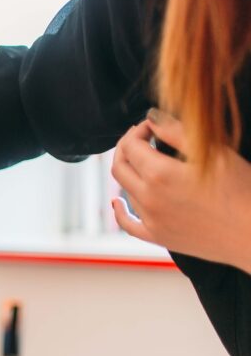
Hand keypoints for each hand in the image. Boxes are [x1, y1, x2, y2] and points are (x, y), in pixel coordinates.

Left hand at [110, 112, 250, 273]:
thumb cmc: (242, 191)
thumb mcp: (214, 152)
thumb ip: (177, 131)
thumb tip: (151, 118)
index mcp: (159, 174)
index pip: (130, 145)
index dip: (137, 131)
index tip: (149, 126)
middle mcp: (148, 198)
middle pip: (120, 167)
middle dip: (126, 147)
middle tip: (140, 139)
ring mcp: (151, 220)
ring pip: (125, 190)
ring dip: (131, 173)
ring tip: (145, 162)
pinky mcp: (158, 237)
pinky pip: (128, 224)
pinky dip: (120, 211)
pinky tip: (117, 202)